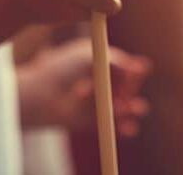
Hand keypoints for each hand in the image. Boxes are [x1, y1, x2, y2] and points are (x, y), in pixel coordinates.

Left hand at [18, 37, 150, 135]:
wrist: (40, 95)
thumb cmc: (62, 69)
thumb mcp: (91, 56)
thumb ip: (116, 60)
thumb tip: (139, 66)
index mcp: (97, 61)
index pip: (123, 65)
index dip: (133, 69)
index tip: (143, 69)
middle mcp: (98, 81)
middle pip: (125, 86)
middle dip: (133, 88)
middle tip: (133, 90)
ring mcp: (95, 101)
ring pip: (122, 106)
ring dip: (130, 107)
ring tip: (134, 108)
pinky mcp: (91, 121)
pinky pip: (113, 124)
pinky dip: (123, 126)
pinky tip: (130, 127)